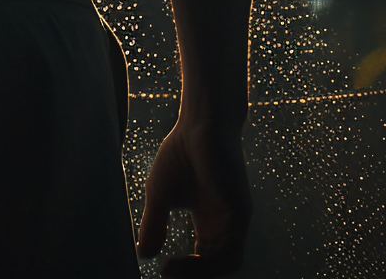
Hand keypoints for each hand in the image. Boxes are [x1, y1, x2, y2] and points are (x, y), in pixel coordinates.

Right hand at [136, 112, 251, 271]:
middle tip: (166, 275)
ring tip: (170, 271)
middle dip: (191, 276)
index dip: (186, 271)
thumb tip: (144, 255)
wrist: (200, 122)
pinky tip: (183, 259)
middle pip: (215, 267)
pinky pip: (229, 254)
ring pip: (224, 264)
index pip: (204, 260)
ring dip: (197, 274)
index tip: (161, 269)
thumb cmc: (182, 151)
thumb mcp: (160, 194)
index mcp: (210, 224)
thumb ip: (155, 225)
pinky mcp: (240, 214)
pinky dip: (206, 265)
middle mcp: (226, 226)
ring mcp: (235, 221)